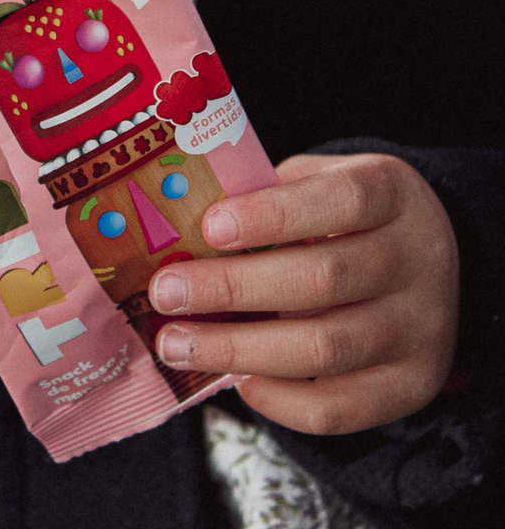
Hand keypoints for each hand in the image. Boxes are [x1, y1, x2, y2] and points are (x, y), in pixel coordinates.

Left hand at [149, 153, 459, 434]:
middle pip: (322, 280)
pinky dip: (279, 399)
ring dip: (238, 349)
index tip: (209, 228)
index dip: (272, 215)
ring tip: (175, 343)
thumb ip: (261, 196)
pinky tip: (235, 379)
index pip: (340, 201)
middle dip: (232, 289)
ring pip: (325, 349)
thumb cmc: (340, 213)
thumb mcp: (314, 182)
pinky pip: (339, 407)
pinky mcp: (411, 385)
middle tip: (166, 293)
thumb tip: (178, 230)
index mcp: (391, 194)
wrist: (423, 257)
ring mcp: (421, 328)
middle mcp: (417, 260)